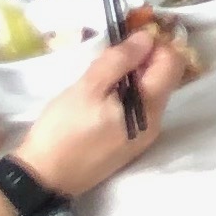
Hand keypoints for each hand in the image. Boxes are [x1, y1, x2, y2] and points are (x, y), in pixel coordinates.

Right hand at [11, 25, 191, 200]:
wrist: (43, 177)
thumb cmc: (63, 129)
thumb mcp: (88, 87)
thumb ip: (120, 60)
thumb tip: (146, 38)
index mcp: (149, 108)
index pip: (173, 63)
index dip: (155, 44)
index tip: (127, 40)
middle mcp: (154, 124)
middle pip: (164, 78)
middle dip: (143, 59)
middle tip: (110, 57)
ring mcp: (142, 137)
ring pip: (150, 93)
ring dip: (134, 77)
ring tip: (101, 76)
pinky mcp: (128, 145)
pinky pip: (138, 110)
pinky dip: (127, 95)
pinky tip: (101, 97)